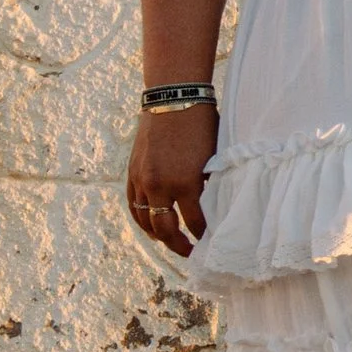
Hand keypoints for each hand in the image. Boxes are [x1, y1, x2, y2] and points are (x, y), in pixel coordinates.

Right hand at [126, 105, 217, 257]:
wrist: (173, 97)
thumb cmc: (202, 124)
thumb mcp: (214, 156)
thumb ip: (212, 183)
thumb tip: (218, 206)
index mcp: (184, 182)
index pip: (195, 222)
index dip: (204, 236)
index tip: (211, 244)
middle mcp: (159, 185)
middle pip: (166, 230)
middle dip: (179, 245)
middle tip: (191, 254)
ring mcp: (142, 180)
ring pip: (146, 221)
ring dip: (158, 236)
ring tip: (171, 243)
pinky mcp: (132, 173)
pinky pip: (133, 205)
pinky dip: (141, 219)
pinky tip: (151, 227)